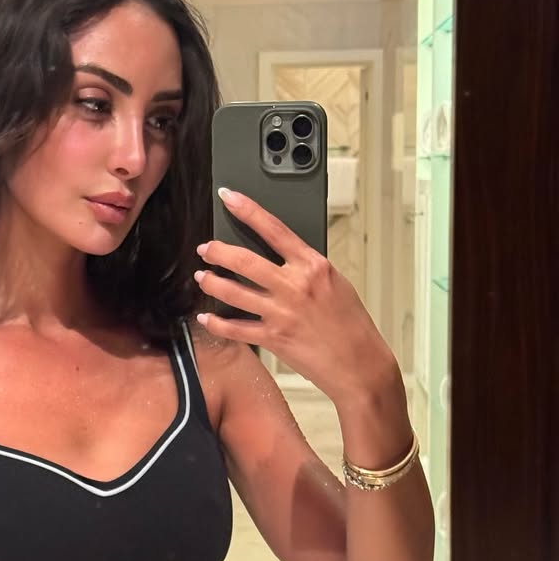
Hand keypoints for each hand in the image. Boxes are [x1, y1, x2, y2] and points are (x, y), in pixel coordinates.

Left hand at [194, 187, 394, 402]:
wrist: (359, 363)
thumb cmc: (351, 324)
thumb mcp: (334, 283)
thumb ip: (306, 269)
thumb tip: (281, 259)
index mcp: (312, 265)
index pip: (274, 228)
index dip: (247, 210)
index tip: (229, 197)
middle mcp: (294, 285)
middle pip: (244, 259)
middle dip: (217, 251)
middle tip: (205, 249)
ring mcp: (281, 312)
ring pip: (232, 291)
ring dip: (211, 283)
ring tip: (202, 278)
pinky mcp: (273, 338)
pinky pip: (234, 328)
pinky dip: (216, 323)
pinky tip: (206, 318)